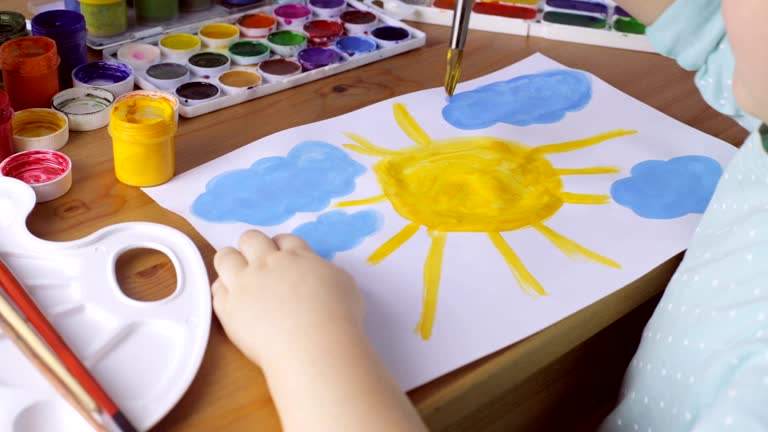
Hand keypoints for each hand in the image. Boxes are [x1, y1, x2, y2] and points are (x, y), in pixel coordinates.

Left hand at [212, 230, 362, 365]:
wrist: (313, 348)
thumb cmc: (338, 319)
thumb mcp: (343, 284)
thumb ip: (324, 272)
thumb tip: (316, 274)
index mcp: (297, 256)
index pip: (284, 239)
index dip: (281, 248)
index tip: (283, 260)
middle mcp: (268, 264)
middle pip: (251, 239)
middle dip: (254, 248)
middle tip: (260, 266)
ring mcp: (245, 284)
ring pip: (225, 257)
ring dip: (231, 263)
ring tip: (239, 279)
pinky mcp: (229, 308)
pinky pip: (216, 289)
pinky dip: (224, 292)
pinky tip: (234, 302)